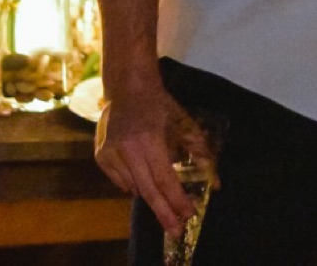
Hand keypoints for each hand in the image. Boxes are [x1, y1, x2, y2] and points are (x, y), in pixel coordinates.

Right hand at [95, 84, 212, 237]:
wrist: (128, 87)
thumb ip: (200, 151)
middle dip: (164, 212)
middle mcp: (127, 149)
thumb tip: (216, 182)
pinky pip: (120, 182)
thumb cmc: (160, 103)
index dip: (177, 199)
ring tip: (163, 200)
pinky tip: (143, 179)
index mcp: (149, 139)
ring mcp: (110, 153)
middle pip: (148, 190)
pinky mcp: (101, 156)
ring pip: (134, 188)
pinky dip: (134, 185)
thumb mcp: (183, 122)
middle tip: (176, 230)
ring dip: (150, 195)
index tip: (188, 215)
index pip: (165, 178)